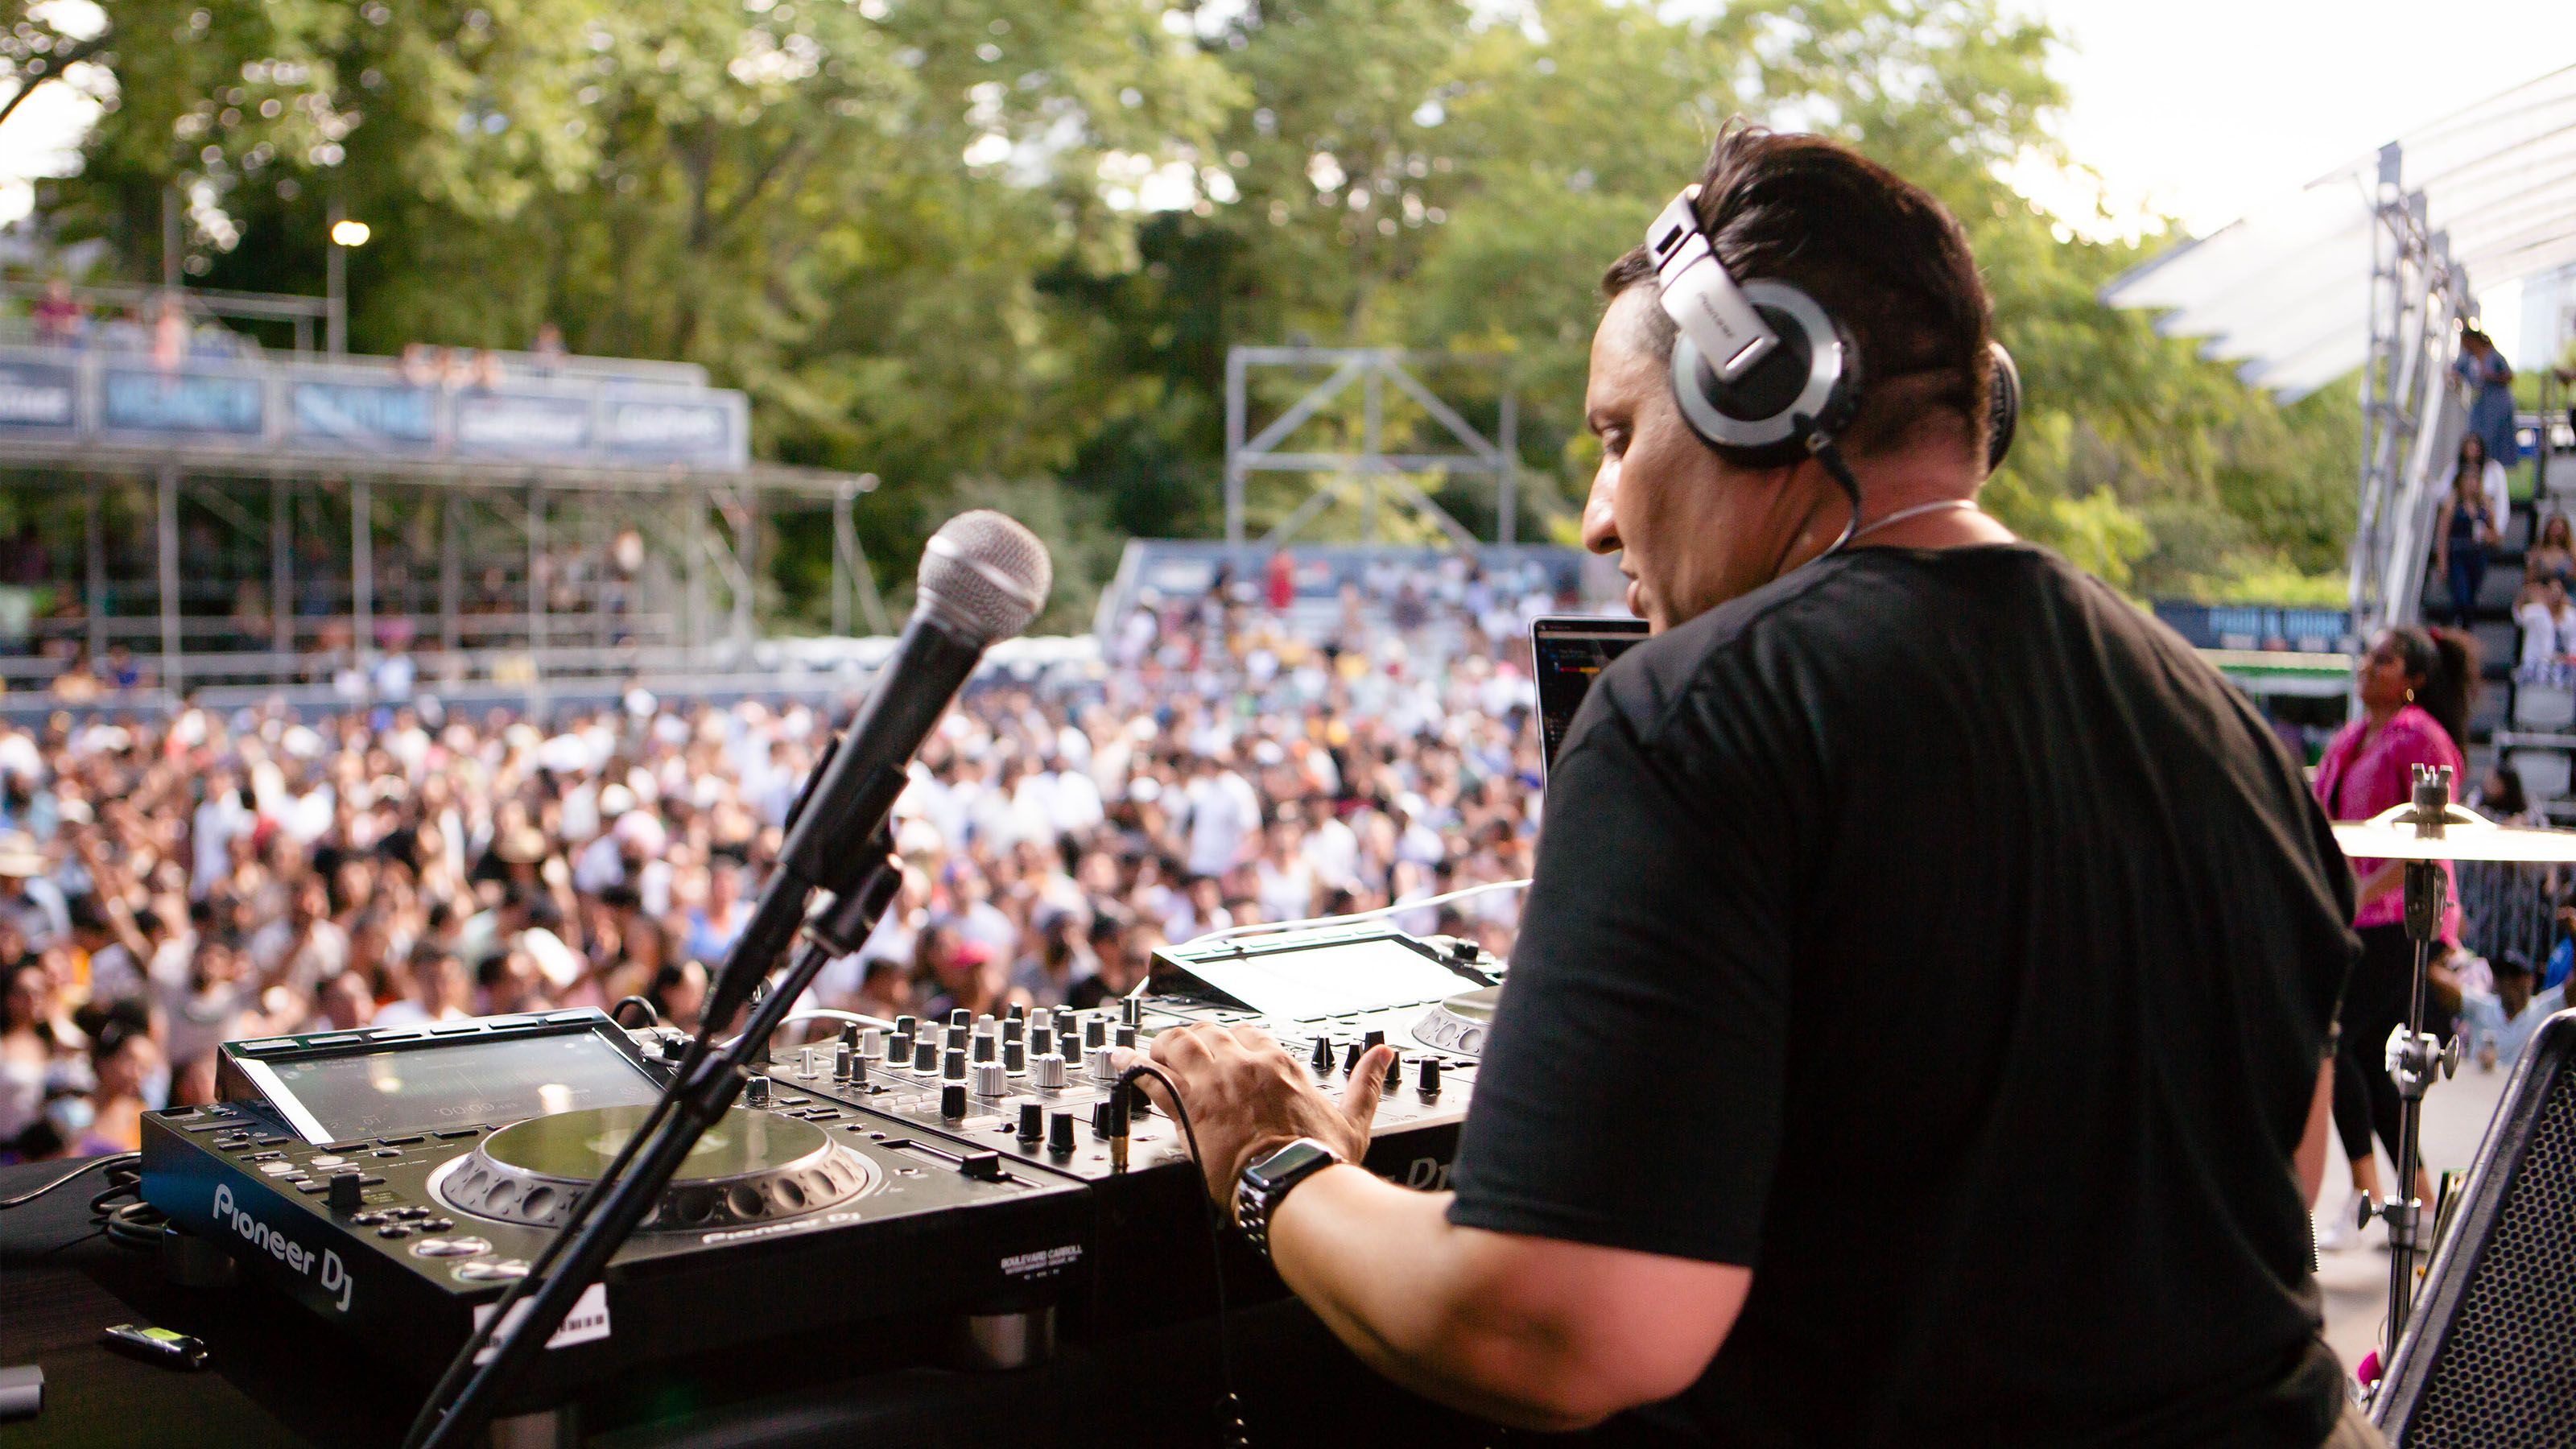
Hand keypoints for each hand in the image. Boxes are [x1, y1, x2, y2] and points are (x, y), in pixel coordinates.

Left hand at [1114, 1023, 1395, 1220]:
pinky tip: (1121, 1063)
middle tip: (1181, 1052)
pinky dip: (1132, 1066)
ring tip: (1150, 1052)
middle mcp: (1244, 1065)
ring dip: (1162, 1047)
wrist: (1292, 1186)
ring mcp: (1213, 1083)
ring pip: (1177, 1044)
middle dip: (1192, 1039)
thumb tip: (1384, 1054)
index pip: (1246, 1033)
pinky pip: (1151, 1075)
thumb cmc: (1320, 1161)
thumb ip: (1366, 1081)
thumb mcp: (1353, 1118)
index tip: (1223, 1052)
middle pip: (1207, 1033)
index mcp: (1279, 1064)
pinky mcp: (1187, 1106)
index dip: (1229, 1042)